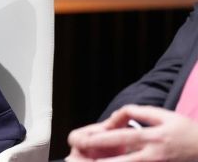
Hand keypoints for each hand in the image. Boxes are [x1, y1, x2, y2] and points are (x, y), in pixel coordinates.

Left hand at [68, 104, 197, 161]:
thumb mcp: (164, 115)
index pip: (124, 137)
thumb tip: (118, 115)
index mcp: (154, 136)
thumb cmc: (186, 130)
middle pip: (125, 160)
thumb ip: (139, 113)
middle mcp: (155, 153)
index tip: (87, 140)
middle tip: (85, 158)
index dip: (104, 138)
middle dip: (104, 161)